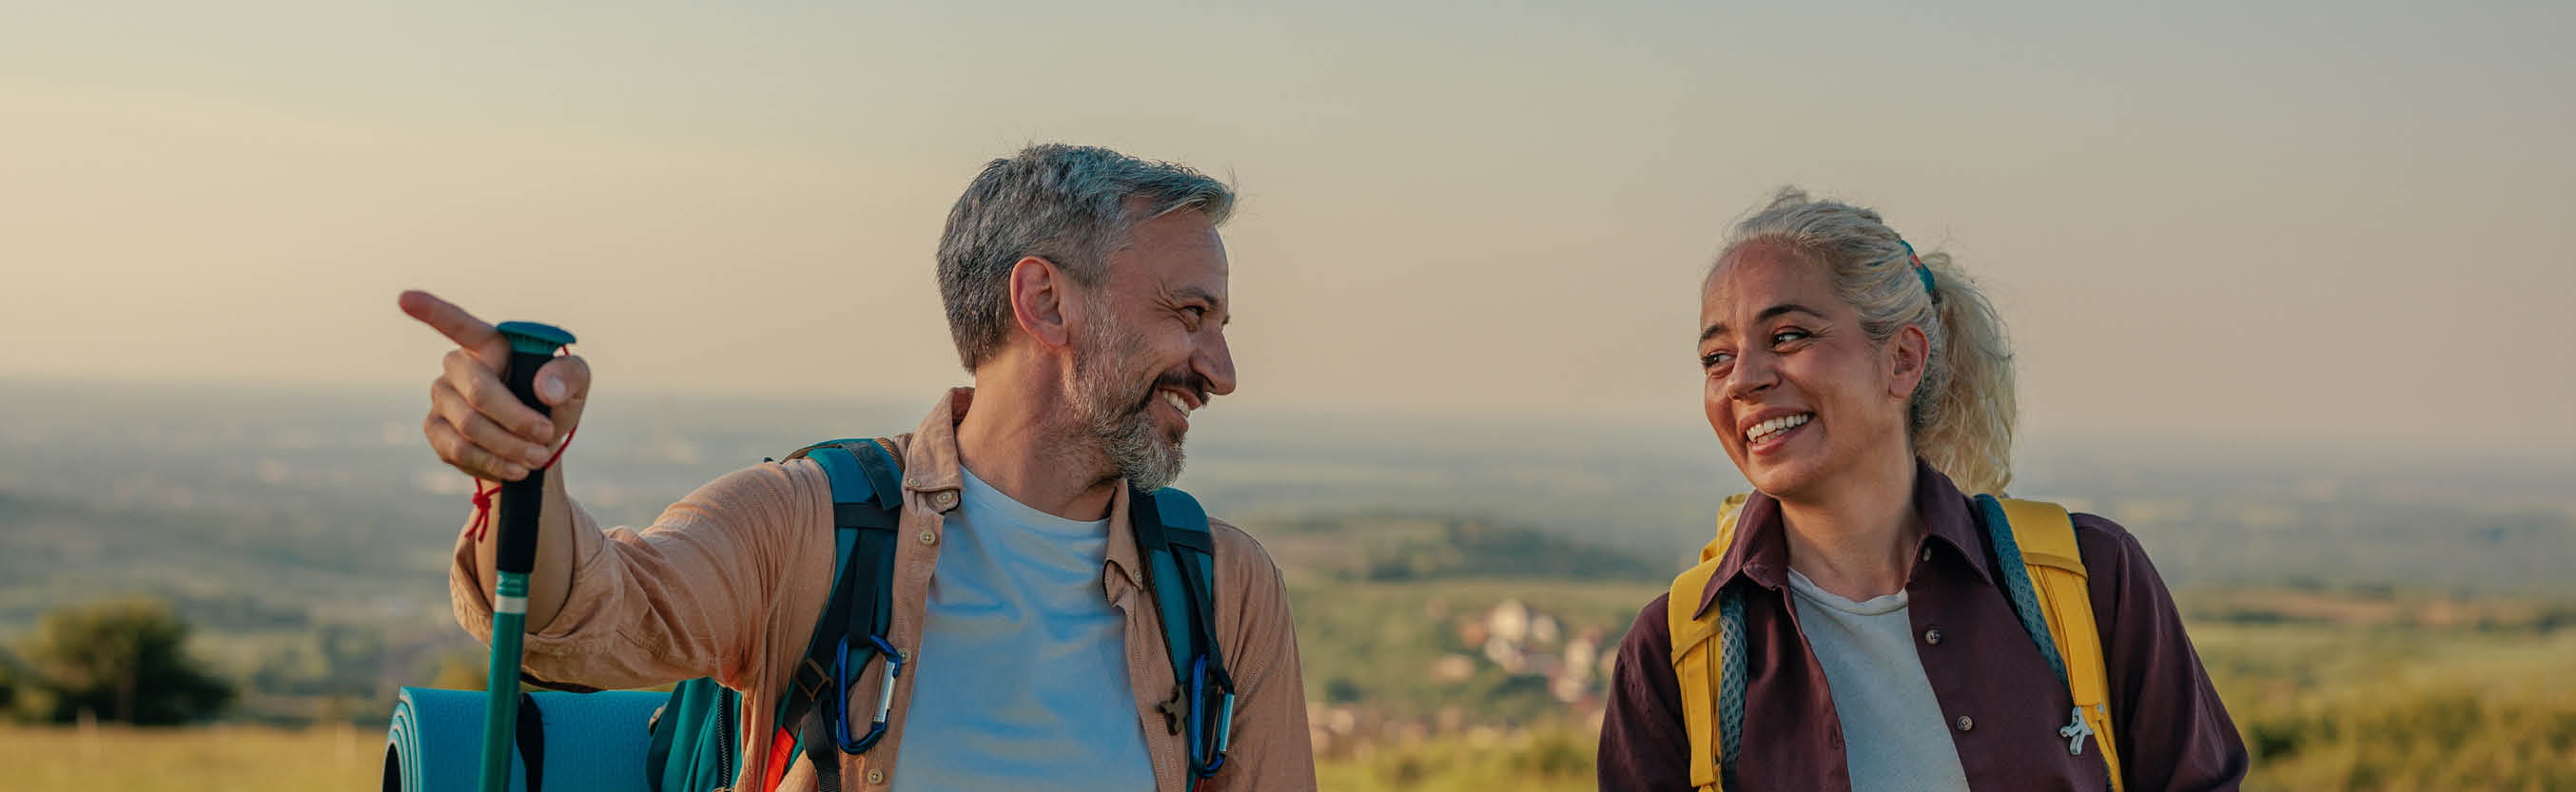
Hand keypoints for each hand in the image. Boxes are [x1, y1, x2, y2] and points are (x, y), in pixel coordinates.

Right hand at [400, 290, 589, 482]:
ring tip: (537, 457)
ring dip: (509, 447)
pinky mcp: (435, 429)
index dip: (430, 310)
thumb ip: (569, 375)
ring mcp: (441, 397)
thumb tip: (544, 388)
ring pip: (469, 426)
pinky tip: (514, 468)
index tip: (404, 298)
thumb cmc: (553, 403)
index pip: (457, 323)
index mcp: (490, 344)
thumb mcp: (575, 385)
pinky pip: (457, 449)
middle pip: (479, 392)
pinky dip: (492, 462)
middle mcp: (458, 366)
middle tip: (546, 436)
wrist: (537, 444)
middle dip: (516, 419)